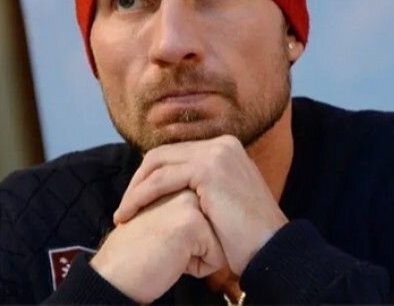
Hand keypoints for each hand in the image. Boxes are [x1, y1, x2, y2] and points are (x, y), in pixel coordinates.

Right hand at [90, 190, 225, 302]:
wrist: (114, 274)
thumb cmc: (136, 253)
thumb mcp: (162, 221)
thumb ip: (183, 212)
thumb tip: (214, 220)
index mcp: (175, 187)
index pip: (208, 220)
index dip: (190, 240)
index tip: (163, 241)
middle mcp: (183, 188)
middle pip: (217, 228)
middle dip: (197, 246)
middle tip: (163, 247)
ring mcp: (188, 202)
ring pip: (220, 240)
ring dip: (198, 255)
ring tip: (168, 253)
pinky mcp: (192, 222)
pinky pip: (217, 256)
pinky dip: (199, 268)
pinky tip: (172, 262)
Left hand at [113, 135, 287, 274]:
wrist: (271, 249)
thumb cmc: (247, 236)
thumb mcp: (223, 201)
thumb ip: (202, 187)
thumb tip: (174, 190)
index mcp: (225, 148)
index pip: (175, 154)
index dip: (150, 176)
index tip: (136, 200)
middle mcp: (222, 144)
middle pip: (162, 154)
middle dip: (138, 180)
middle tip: (125, 207)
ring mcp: (216, 154)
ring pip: (157, 165)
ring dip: (134, 190)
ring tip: (123, 214)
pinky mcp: (209, 169)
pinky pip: (161, 180)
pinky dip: (140, 196)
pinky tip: (129, 213)